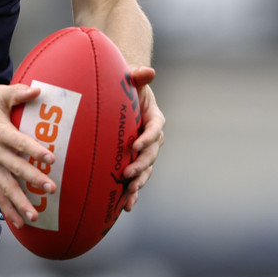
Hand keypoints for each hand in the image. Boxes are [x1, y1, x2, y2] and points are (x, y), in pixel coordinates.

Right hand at [0, 83, 56, 229]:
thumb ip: (19, 93)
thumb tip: (38, 90)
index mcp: (0, 132)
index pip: (19, 142)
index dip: (35, 150)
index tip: (50, 158)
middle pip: (15, 168)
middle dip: (33, 179)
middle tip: (50, 188)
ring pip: (5, 187)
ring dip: (20, 202)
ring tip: (34, 215)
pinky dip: (6, 208)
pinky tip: (18, 222)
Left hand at [122, 66, 164, 210]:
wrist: (122, 96)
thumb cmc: (127, 85)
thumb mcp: (132, 78)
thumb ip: (139, 76)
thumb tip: (148, 71)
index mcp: (154, 118)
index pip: (155, 129)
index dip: (148, 138)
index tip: (136, 144)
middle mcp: (152, 138)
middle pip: (151, 155)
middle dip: (141, 165)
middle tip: (127, 174)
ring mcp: (144, 152)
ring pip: (146, 170)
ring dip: (138, 183)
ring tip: (129, 195)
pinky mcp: (135, 161)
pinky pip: (136, 178)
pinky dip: (132, 192)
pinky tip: (126, 206)